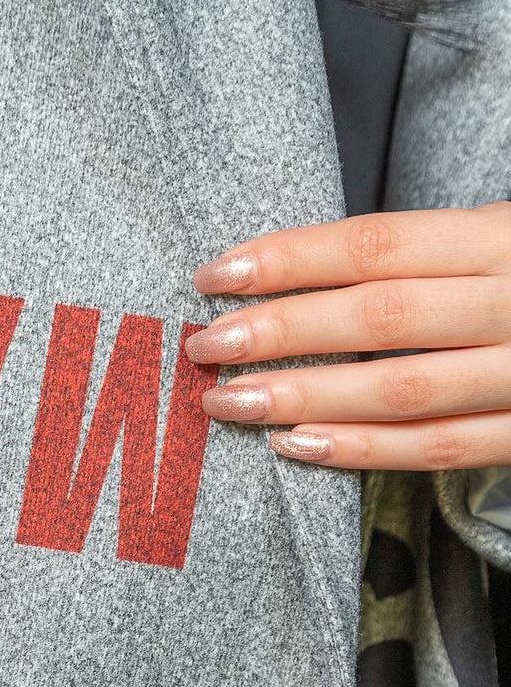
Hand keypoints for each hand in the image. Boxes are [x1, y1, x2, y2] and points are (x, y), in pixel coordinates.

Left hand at [186, 203, 510, 470]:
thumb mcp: (504, 241)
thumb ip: (431, 256)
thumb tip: (304, 274)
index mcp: (507, 236)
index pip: (377, 245)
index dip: (289, 260)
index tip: (215, 273)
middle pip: (378, 317)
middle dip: (280, 332)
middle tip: (205, 345)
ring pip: (402, 389)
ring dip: (303, 397)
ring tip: (230, 402)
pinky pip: (440, 448)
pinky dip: (363, 450)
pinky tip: (297, 445)